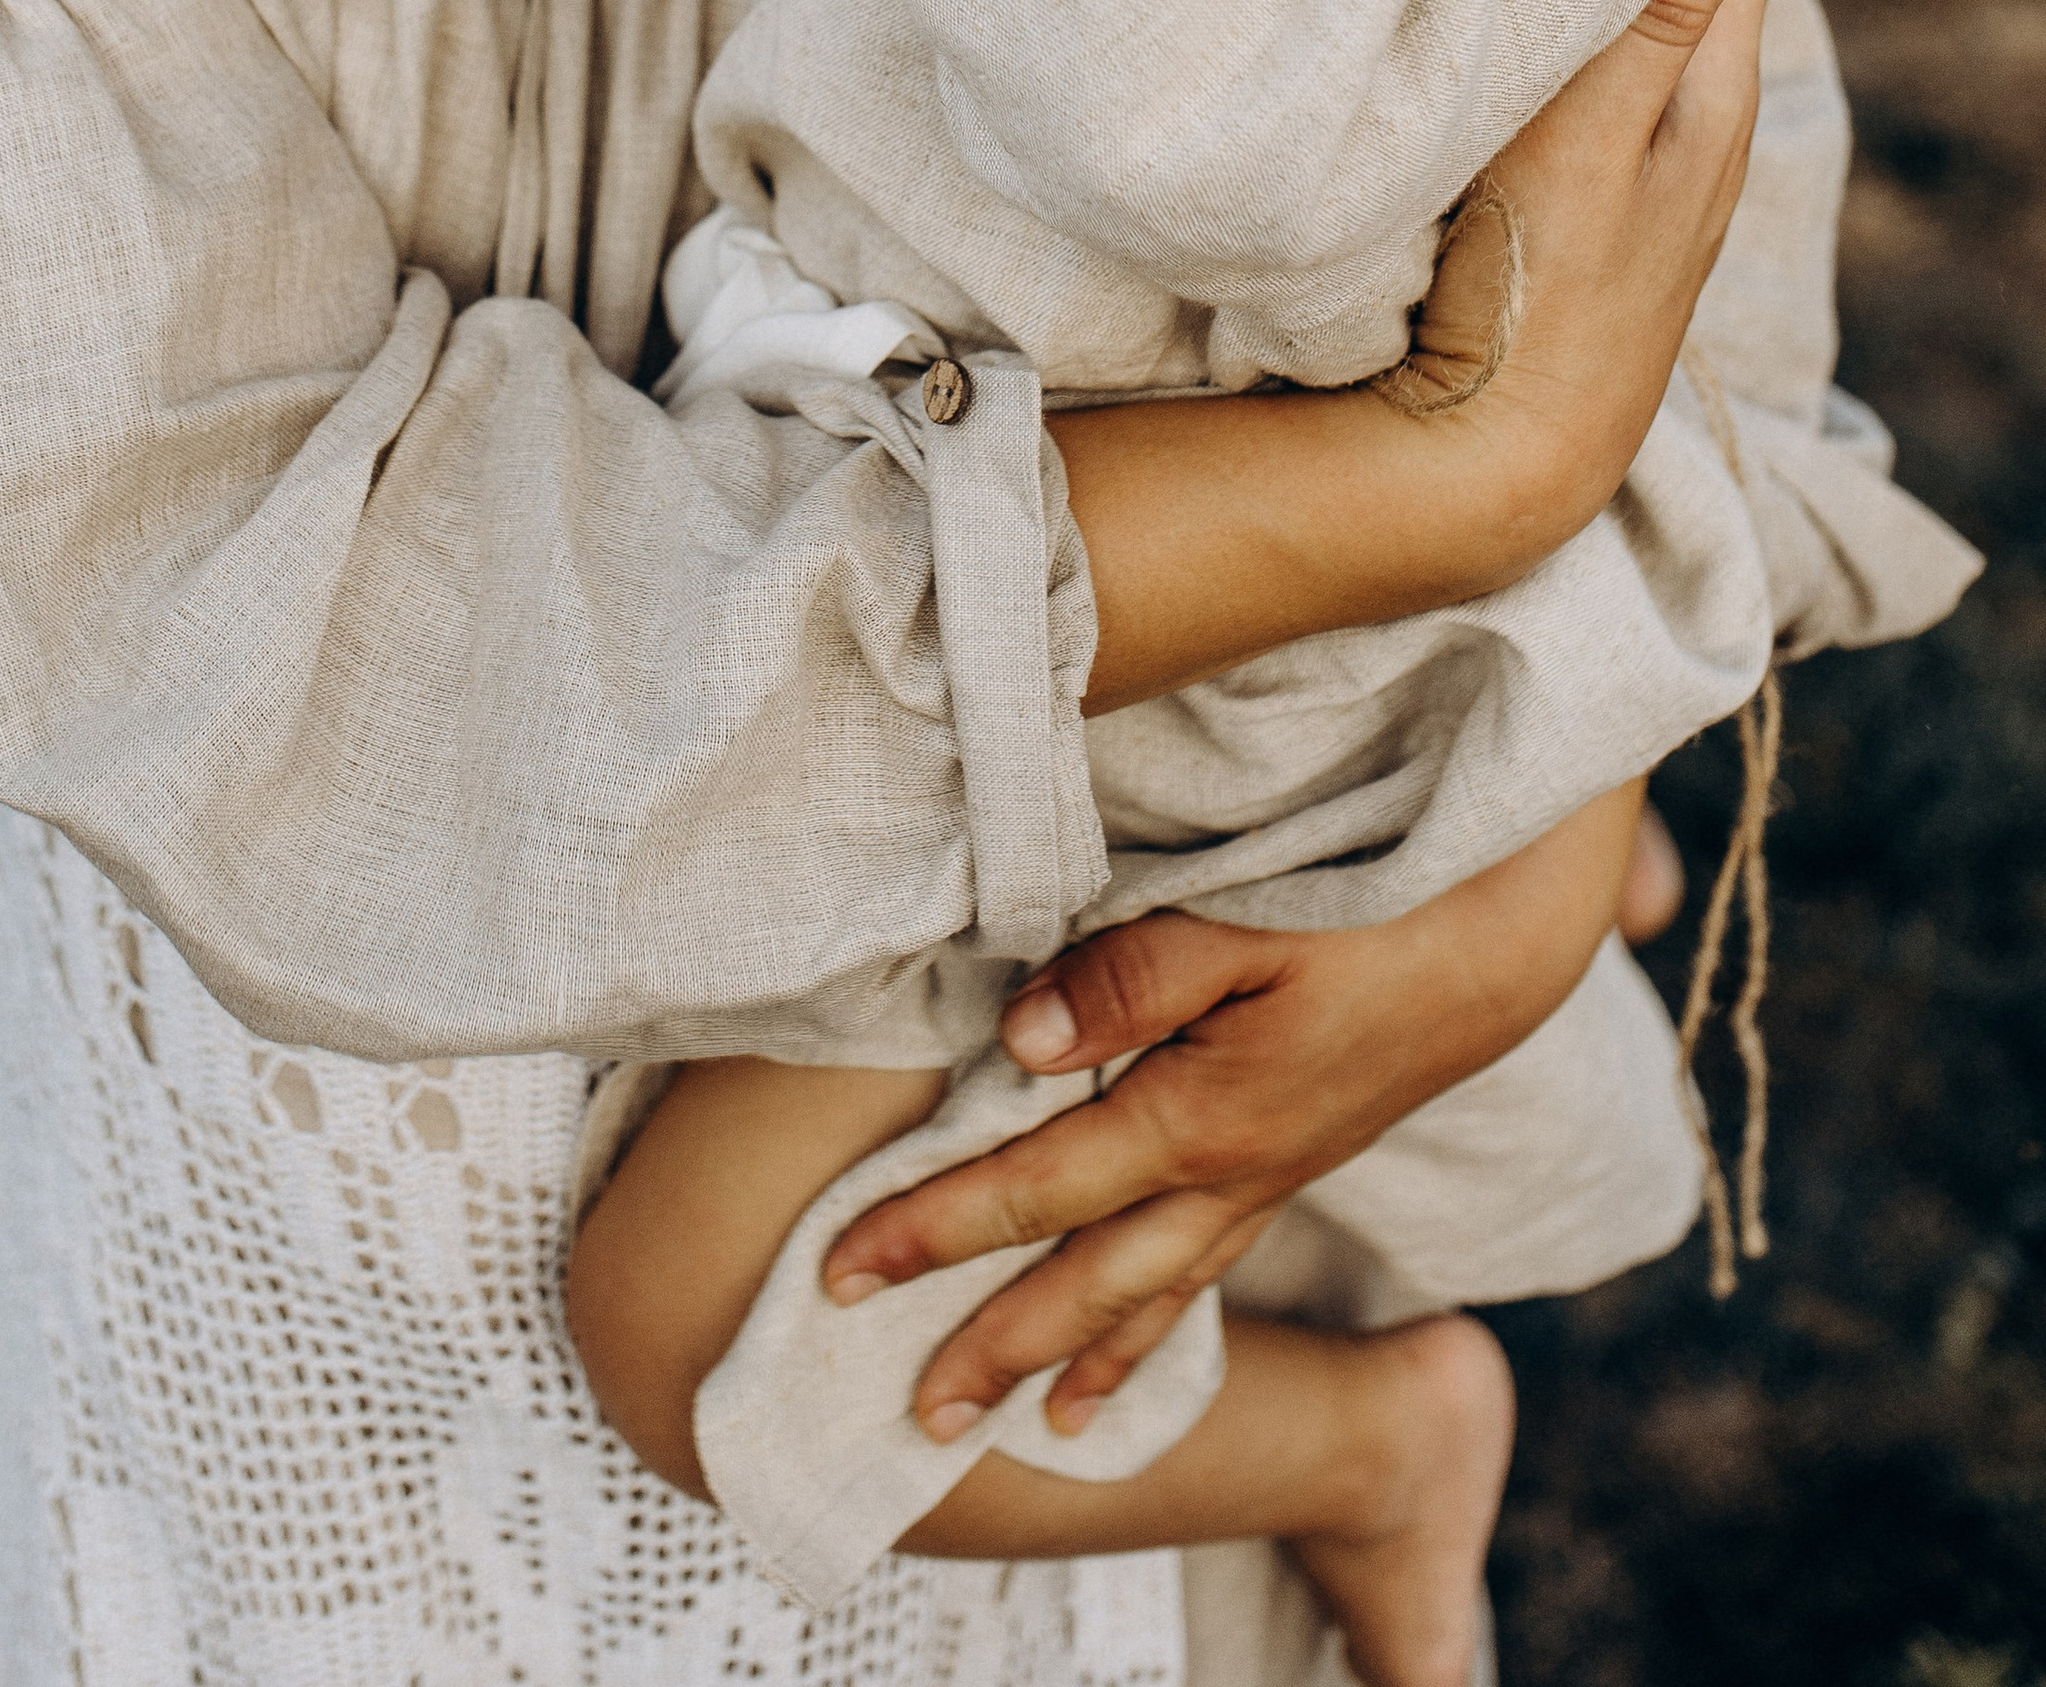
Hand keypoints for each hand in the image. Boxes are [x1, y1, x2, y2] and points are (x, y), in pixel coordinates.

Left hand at [824, 782, 1643, 1439]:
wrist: (1494, 939)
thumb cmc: (1363, 908)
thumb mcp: (1243, 921)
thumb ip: (1125, 983)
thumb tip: (1016, 1047)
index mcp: (1201, 1118)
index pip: (1036, 1186)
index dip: (932, 1226)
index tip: (840, 1268)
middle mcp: (1228, 1175)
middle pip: (1087, 1280)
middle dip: (992, 1345)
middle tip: (910, 1412)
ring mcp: (1265, 1181)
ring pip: (1151, 1295)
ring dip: (1073, 1360)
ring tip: (1015, 1426)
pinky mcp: (1290, 1166)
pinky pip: (1205, 1274)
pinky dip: (1155, 1330)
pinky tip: (1125, 1355)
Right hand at [1057, 0, 1777, 709]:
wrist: (1491, 460)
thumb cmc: (1543, 292)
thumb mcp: (1600, 142)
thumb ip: (1661, 21)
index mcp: (1715, 99)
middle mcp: (1689, 129)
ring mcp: (1632, 171)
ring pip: (1625, 26)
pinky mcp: (1575, 202)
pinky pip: (1578, 80)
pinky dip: (1551, 32)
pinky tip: (1499, 14)